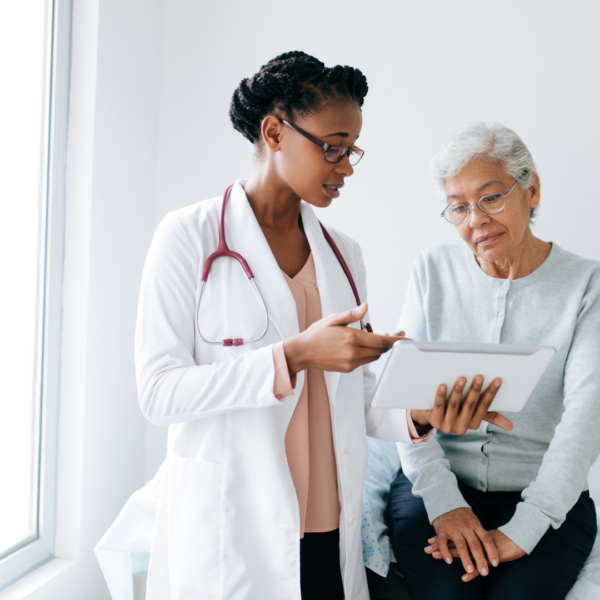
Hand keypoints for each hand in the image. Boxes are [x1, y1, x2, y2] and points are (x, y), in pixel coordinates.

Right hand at [283, 303, 401, 375]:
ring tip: (382, 337)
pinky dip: (370, 353)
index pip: (381, 341)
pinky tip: (367, 345)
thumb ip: (352, 314)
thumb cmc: (317, 333)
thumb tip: (365, 307)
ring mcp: (351, 362)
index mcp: (352, 339)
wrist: (303, 352)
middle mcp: (354, 353)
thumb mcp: (334, 319)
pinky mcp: (348, 368)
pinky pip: (365, 361)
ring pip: (374, 356)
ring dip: (380, 348)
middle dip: (390, 343)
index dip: (396, 340)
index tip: (407, 339)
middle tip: (396, 334)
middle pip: (381, 350)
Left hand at [412, 376, 512, 433]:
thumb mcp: (473, 413)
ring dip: (458, 391)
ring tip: (461, 378)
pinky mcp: (434, 420)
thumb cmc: (457, 410)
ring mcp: (447, 425)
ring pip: (454, 405)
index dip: (491, 393)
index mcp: (474, 424)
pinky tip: (442, 385)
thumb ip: (489, 416)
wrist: (430, 415)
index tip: (497, 380)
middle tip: (479, 376)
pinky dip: (441, 395)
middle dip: (475, 390)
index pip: (485, 407)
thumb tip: (511, 427)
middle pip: (470, 406)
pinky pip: (438, 406)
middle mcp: (461, 427)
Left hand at [426, 528, 525, 581]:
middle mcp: (475, 539)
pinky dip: (473, 572)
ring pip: (464, 552)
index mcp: (472, 535)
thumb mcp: (484, 538)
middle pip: (454, 543)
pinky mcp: (491, 556)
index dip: (442, 539)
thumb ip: (473, 540)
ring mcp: (482, 548)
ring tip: (436, 558)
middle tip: (427, 549)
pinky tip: (464, 577)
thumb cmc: (501, 540)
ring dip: (450, 556)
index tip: (429, 541)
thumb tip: (464, 542)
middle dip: (440, 547)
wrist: (518, 537)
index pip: (455, 537)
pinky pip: (481, 566)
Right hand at [427, 508, 497, 577]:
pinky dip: (445, 552)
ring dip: (465, 558)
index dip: (491, 551)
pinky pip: (443, 542)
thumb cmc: (463, 517)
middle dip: (480, 559)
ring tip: (470, 570)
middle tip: (485, 573)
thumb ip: (481, 533)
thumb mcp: (474, 521)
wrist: (445, 504)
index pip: (486, 539)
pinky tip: (449, 562)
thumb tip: (494, 547)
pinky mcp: (442, 530)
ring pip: (460, 544)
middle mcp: (465, 526)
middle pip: (474, 544)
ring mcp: (453, 528)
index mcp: (475, 525)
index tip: (495, 564)